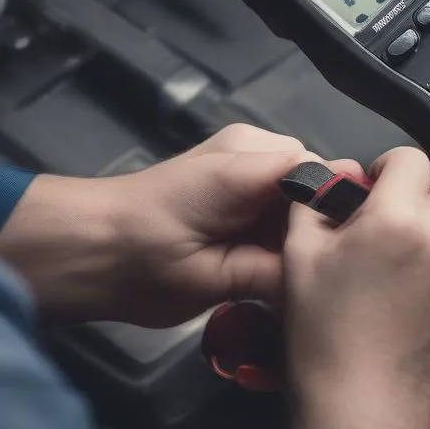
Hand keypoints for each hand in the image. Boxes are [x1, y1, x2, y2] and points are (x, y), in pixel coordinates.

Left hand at [113, 124, 362, 326]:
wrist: (85, 248)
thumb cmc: (139, 262)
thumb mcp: (209, 280)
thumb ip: (271, 274)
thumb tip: (325, 281)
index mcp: (245, 165)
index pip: (324, 173)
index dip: (338, 214)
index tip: (343, 259)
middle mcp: (249, 147)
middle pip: (316, 179)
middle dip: (318, 224)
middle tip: (312, 272)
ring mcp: (241, 157)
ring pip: (300, 189)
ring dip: (299, 228)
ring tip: (289, 269)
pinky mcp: (234, 174)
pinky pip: (278, 193)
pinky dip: (280, 225)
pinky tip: (267, 258)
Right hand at [282, 147, 429, 410]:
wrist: (365, 399)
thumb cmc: (328, 332)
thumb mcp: (299, 252)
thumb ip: (313, 198)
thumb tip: (328, 176)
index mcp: (400, 217)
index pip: (407, 157)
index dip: (380, 168)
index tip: (363, 191)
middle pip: (429, 185)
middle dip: (399, 197)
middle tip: (367, 228)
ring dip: (419, 220)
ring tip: (385, 256)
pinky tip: (402, 279)